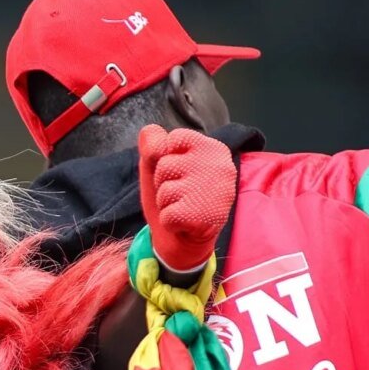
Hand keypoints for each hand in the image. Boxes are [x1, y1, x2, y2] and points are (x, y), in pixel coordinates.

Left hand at [138, 124, 236, 275]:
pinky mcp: (204, 216)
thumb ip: (153, 145)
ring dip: (165, 202)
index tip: (179, 172)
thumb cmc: (177, 196)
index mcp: (212, 149)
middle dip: (164, 181)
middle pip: (165, 164)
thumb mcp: (160, 166)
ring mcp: (214, 192)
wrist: (188, 237)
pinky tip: (184, 222)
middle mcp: (219, 166)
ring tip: (182, 206)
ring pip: (165, 190)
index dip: (166, 157)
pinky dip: (169, 221)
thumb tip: (149, 132)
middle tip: (181, 193)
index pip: (174, 138)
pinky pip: (167, 214)